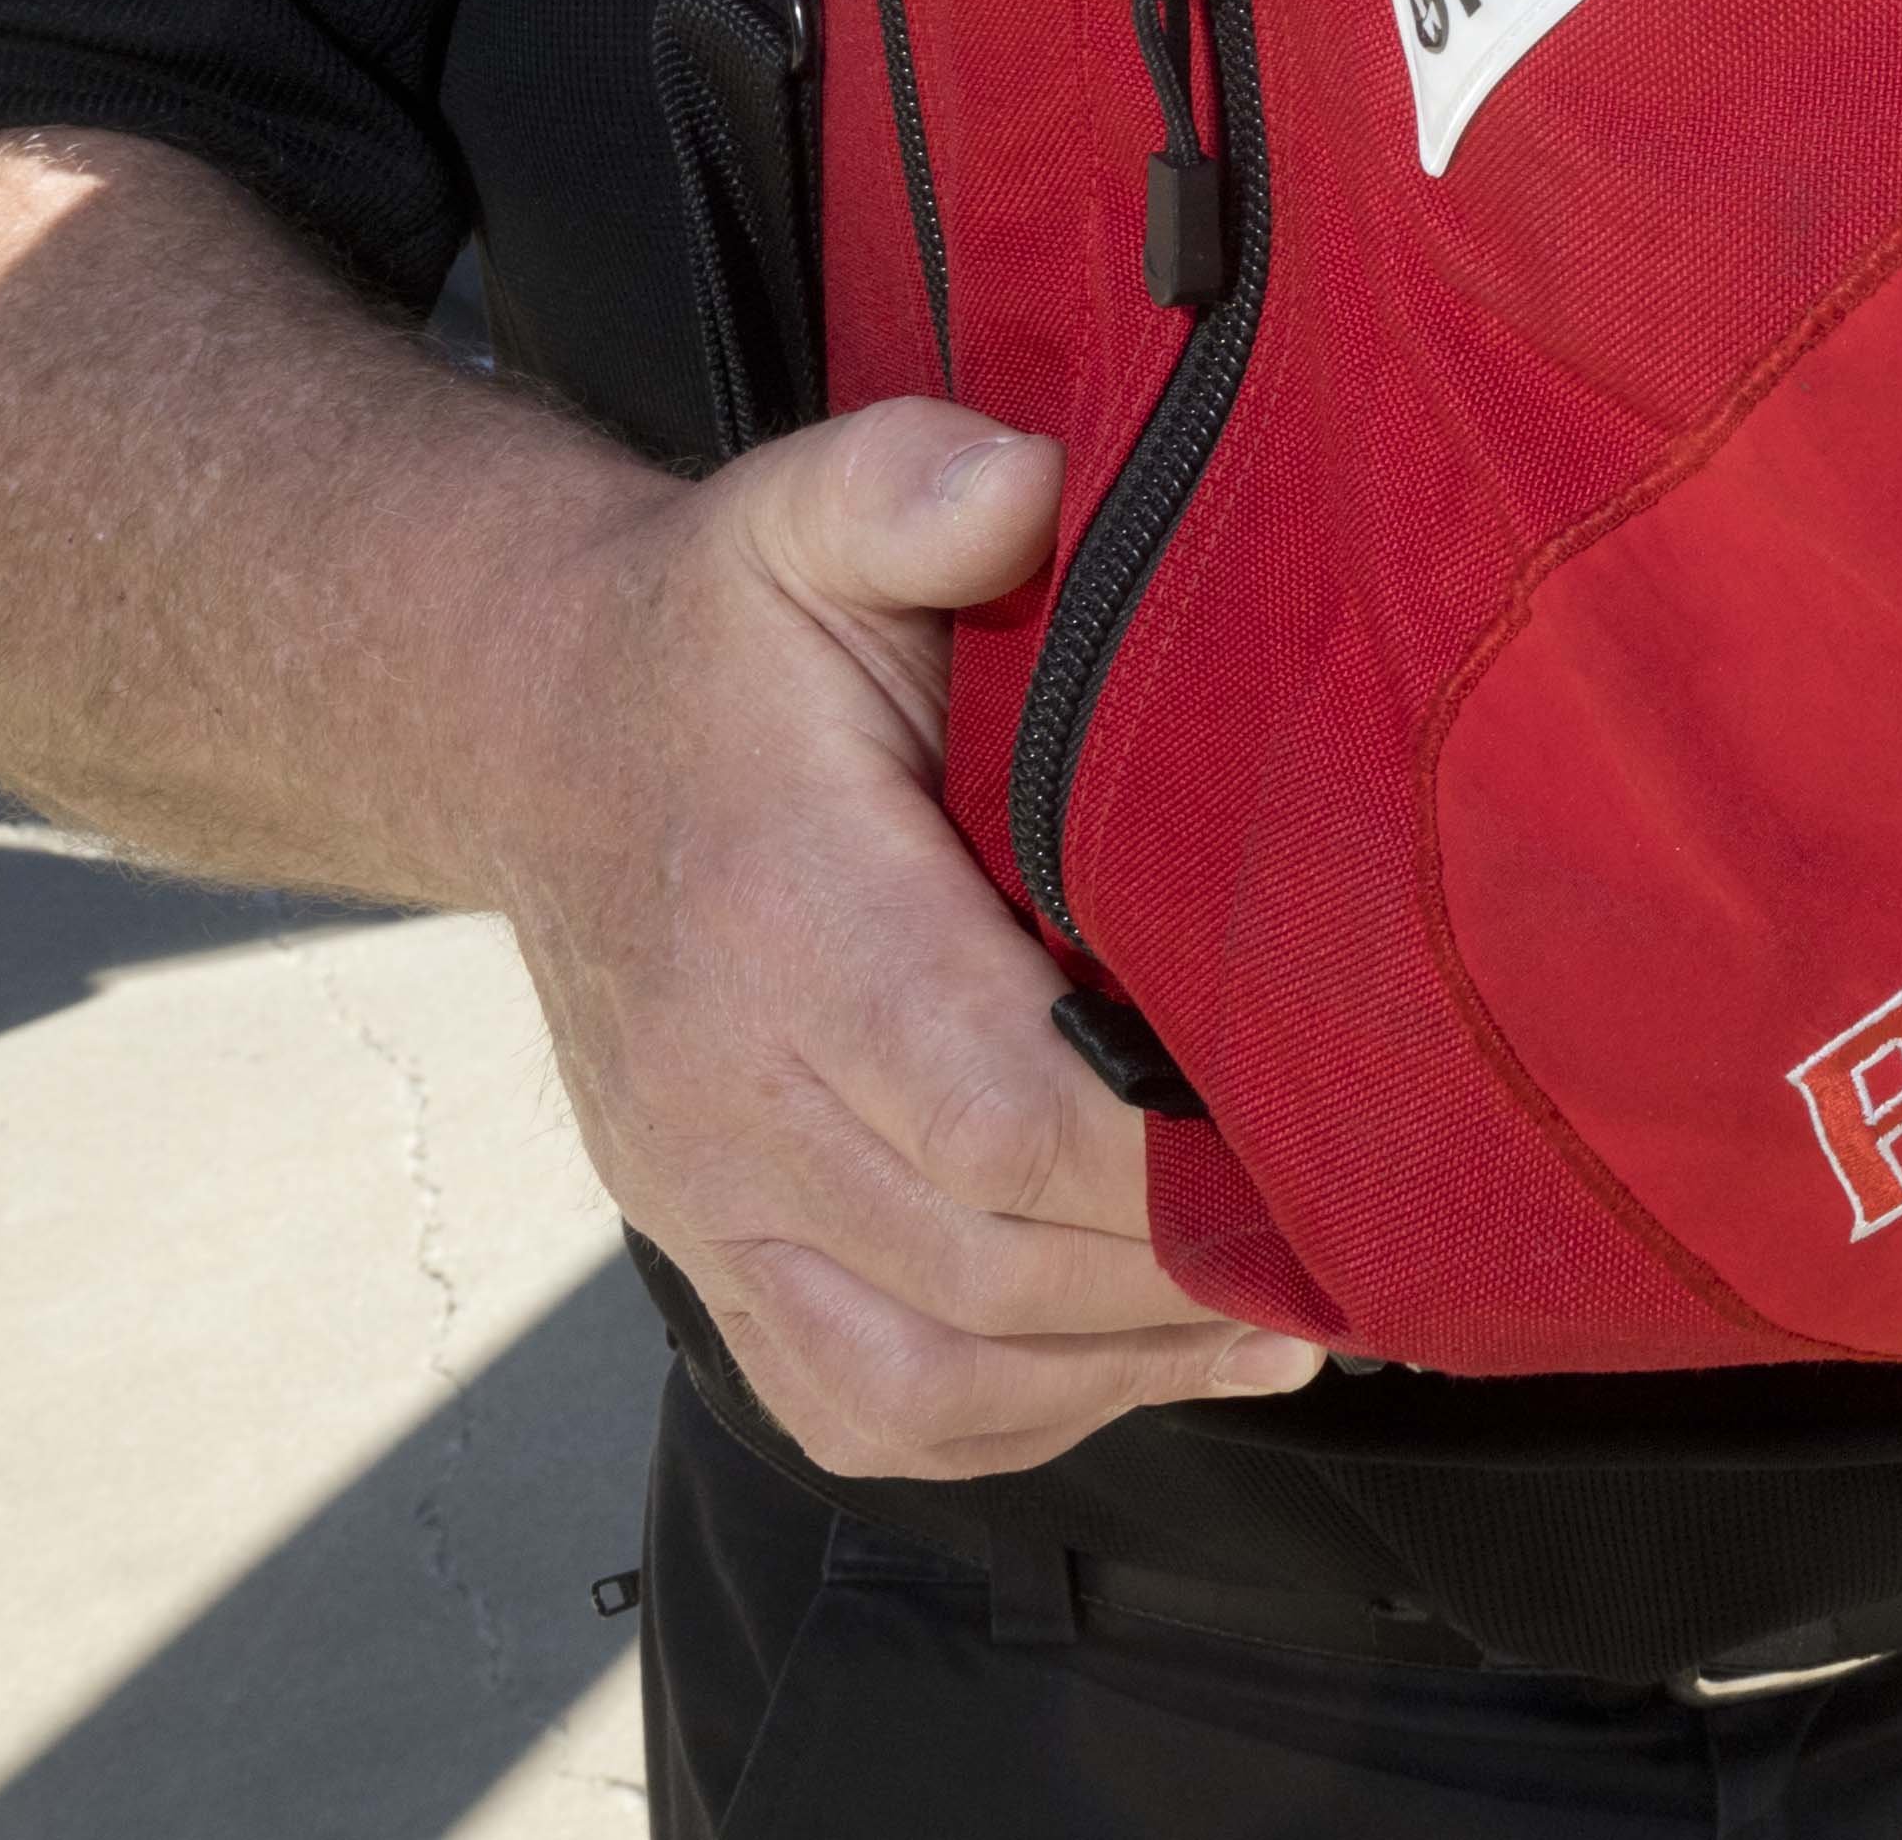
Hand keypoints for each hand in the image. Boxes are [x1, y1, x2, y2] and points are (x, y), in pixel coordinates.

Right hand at [486, 398, 1322, 1483]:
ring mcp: (702, 1194)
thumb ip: (912, 485)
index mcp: (777, 917)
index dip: (1169, 1157)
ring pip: (918, 1376)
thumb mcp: (805, 510)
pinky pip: (854, 1406)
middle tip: (1367, 1225)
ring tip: (1293, 1310)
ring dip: (1122, 1367)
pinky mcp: (707, 1249)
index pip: (994, 1111)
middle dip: (1187, 1270)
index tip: (1331, 1128)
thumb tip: (1020, 484)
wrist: (535, 735)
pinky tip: (1155, 1355)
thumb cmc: (714, 637)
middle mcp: (722, 1088)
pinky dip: (1017, 1417)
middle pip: (985, 1264)